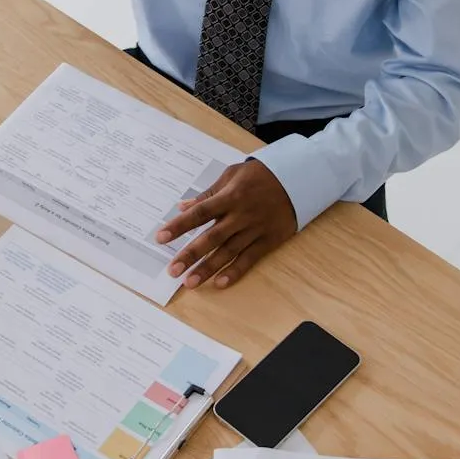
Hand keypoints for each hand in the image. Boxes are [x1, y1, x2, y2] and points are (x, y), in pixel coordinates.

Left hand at [155, 160, 296, 287]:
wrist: (298, 178)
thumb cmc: (260, 175)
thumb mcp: (232, 176)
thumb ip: (207, 195)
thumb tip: (183, 207)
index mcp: (230, 196)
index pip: (200, 212)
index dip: (180, 225)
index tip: (161, 237)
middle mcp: (241, 214)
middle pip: (212, 237)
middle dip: (191, 254)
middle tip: (173, 270)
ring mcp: (256, 229)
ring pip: (229, 252)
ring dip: (209, 268)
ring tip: (190, 282)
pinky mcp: (269, 240)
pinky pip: (250, 258)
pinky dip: (236, 271)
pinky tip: (220, 282)